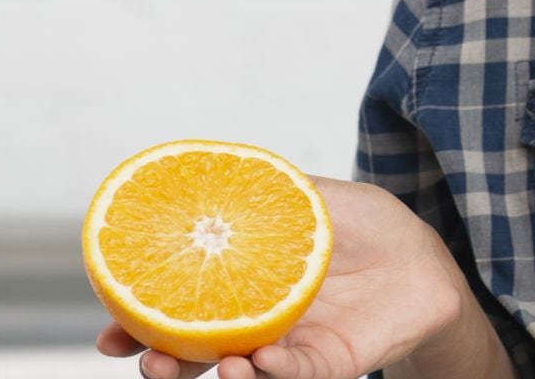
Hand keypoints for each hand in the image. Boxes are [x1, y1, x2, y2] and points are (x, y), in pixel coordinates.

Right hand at [95, 176, 475, 378]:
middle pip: (195, 358)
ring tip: (216, 367)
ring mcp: (289, 349)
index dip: (139, 327)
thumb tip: (205, 176)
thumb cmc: (364, 225)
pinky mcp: (328, 365)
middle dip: (162, 367)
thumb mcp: (311, 197)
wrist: (424, 256)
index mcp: (240, 287)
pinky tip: (263, 361)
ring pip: (239, 376)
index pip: (177, 314)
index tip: (109, 335)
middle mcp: (256, 326)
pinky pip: (294, 377)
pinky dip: (274, 373)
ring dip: (216, 378)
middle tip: (146, 362)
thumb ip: (264, 192)